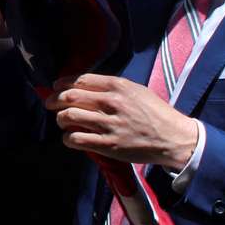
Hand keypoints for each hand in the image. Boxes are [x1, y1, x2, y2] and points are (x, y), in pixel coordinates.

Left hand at [44, 74, 198, 169]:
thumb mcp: (136, 90)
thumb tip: (83, 86)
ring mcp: (109, 124)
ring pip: (68, 117)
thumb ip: (110, 87)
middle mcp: (111, 102)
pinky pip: (76, 139)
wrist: (174, 138)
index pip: (79, 80)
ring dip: (59, 119)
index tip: (56, 87)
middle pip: (69, 97)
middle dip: (53, 100)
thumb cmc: (155, 113)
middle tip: (50, 104)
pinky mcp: (109, 145)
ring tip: (61, 121)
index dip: (62, 83)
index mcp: (118, 86)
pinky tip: (70, 138)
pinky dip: (67, 138)